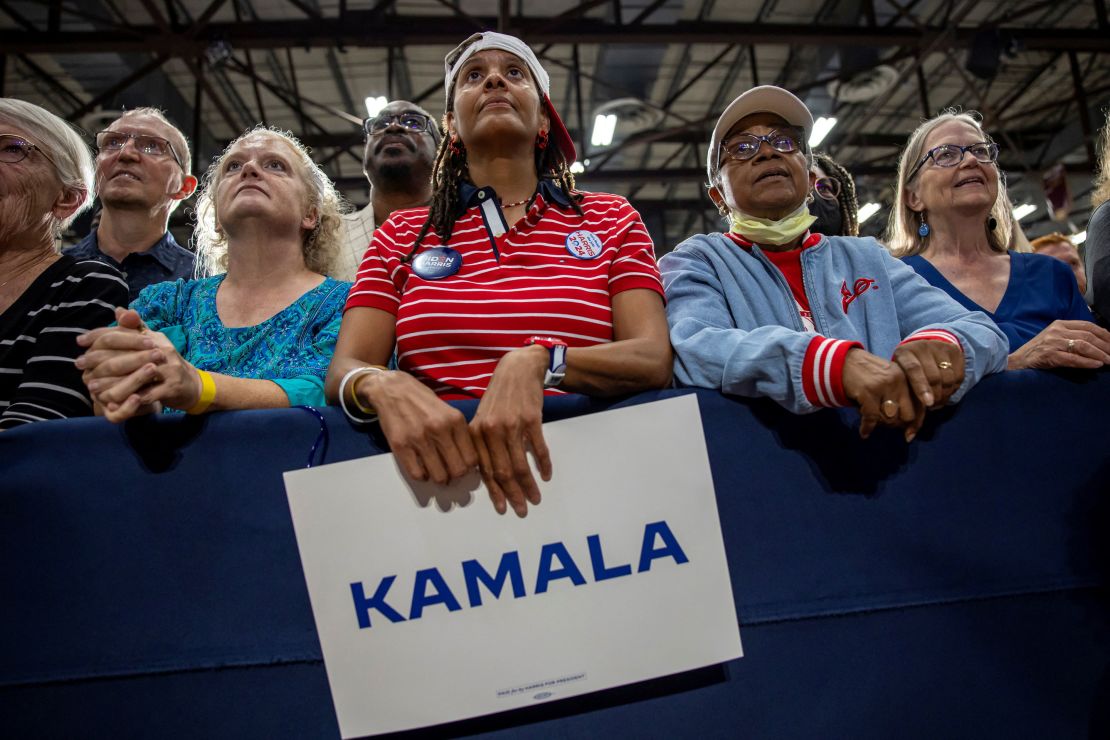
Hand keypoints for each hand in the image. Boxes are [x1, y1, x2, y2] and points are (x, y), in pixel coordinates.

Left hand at [80, 326, 201, 422]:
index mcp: (155, 338)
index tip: (79, 341)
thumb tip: (119, 310)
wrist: (194, 385)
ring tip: (92, 387)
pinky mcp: (171, 388)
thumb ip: (135, 328)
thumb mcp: (153, 343)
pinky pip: (146, 395)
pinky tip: (112, 402)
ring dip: (110, 383)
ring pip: (134, 376)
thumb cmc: (168, 364)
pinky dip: (128, 400)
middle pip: (125, 353)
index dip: (99, 334)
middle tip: (79, 366)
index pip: (123, 332)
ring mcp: (168, 370)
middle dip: (99, 360)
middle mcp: (162, 350)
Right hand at [359, 370, 478, 485]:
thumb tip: (467, 460)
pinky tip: (422, 469)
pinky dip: (422, 476)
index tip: (463, 465)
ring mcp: (419, 438)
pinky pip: (417, 474)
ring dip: (439, 478)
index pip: (472, 458)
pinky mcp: (400, 445)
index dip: (469, 467)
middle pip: (458, 470)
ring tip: (436, 472)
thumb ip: (458, 432)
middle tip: (450, 472)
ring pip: (439, 476)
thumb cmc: (421, 400)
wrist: (391, 389)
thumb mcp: (448, 411)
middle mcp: (439, 429)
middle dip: (456, 475)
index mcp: (455, 420)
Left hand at [469, 345, 550, 516]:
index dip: (495, 492)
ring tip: (536, 499)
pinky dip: (543, 464)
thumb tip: (489, 473)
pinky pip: (538, 449)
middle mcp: (491, 430)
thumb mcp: (484, 417)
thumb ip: (483, 443)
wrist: (518, 369)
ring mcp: (512, 425)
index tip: (502, 508)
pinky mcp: (531, 419)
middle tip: (521, 511)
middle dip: (513, 495)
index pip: (485, 470)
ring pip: (520, 464)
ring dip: (529, 486)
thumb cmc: (500, 396)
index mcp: (476, 433)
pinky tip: (546, 475)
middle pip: (503, 472)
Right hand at [841, 348, 921, 441]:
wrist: (842, 362)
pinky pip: (872, 418)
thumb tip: (908, 425)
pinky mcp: (867, 392)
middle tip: (885, 423)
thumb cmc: (866, 374)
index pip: (919, 405)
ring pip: (890, 418)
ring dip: (880, 424)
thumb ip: (900, 395)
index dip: (916, 423)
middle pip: (907, 415)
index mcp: (906, 377)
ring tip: (872, 422)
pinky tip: (864, 432)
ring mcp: (883, 386)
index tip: (909, 436)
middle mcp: (898, 380)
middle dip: (896, 424)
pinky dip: (867, 428)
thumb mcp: (889, 379)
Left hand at [891, 339, 963, 410]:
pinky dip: (954, 388)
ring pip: (948, 378)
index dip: (921, 387)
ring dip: (945, 394)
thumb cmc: (906, 368)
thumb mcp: (899, 374)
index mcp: (904, 353)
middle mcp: (922, 347)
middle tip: (932, 405)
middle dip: (935, 396)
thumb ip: (903, 387)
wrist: (922, 348)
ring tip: (938, 401)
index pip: (914, 370)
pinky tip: (946, 391)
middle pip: (934, 376)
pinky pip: (959, 375)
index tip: (927, 403)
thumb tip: (912, 410)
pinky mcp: (954, 350)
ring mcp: (940, 347)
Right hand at [1007, 320, 1109, 369]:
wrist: (1016, 361)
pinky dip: (1087, 362)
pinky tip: (1097, 365)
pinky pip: (1073, 359)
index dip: (1105, 334)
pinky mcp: (1049, 356)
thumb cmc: (1036, 351)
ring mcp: (1052, 343)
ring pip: (1083, 346)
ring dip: (1100, 354)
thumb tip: (1096, 342)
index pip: (1088, 326)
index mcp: (1059, 324)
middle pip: (1088, 336)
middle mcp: (1056, 331)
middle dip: (1106, 346)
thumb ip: (1071, 336)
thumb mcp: (1054, 338)